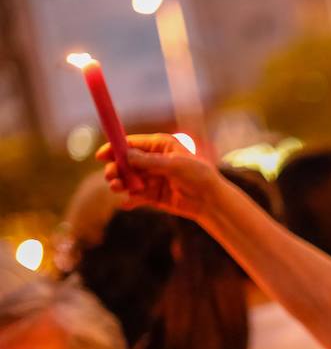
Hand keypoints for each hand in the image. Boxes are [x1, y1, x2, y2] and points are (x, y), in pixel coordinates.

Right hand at [97, 134, 223, 220]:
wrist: (211, 201)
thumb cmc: (198, 176)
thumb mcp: (175, 165)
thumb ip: (149, 161)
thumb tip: (125, 155)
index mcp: (159, 146)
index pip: (131, 144)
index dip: (114, 148)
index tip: (101, 156)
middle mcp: (152, 160)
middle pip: (124, 162)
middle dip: (115, 169)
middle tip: (112, 176)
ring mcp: (151, 178)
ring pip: (127, 180)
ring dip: (119, 184)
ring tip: (118, 188)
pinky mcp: (151, 195)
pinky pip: (134, 197)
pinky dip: (129, 200)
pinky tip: (128, 204)